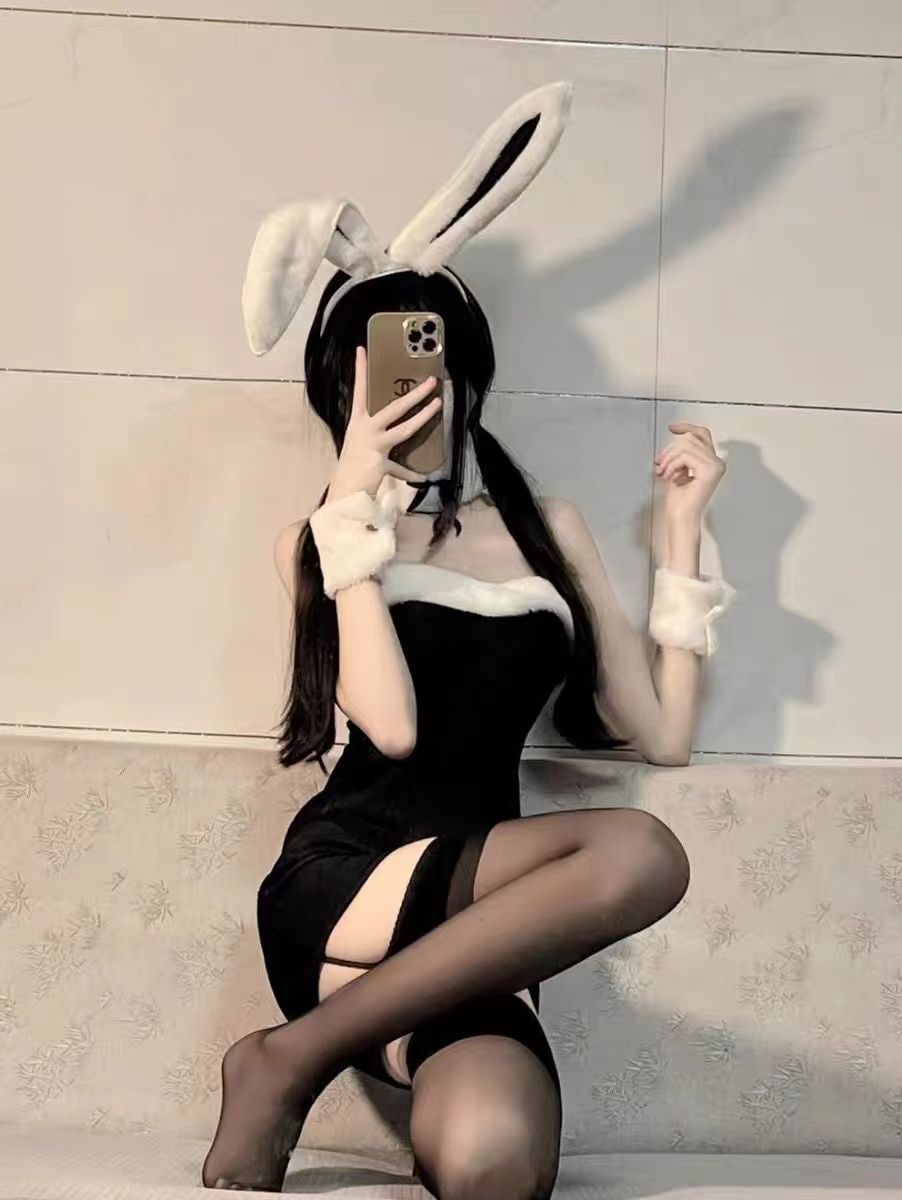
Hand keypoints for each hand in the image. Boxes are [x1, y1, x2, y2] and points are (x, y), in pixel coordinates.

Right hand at [326, 346, 440, 501]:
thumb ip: (382, 445)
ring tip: (437, 404)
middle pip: (394, 407)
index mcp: (357, 423)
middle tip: (430, 381)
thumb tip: (402, 448)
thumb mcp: (363, 449)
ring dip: (423, 415)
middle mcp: (364, 428)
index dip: (360, 370)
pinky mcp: (380, 459)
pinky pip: (402, 467)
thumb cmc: (351, 469)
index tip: (362, 350)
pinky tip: (423, 476)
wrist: (343, 491)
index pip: (359, 391)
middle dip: (414, 394)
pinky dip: (412, 473)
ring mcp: (373, 443)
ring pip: (404, 427)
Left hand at [654, 422, 725, 525]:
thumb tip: (672, 443)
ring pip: (686, 446)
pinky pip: (685, 456)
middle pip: (691, 438)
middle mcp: (717, 463)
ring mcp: (715, 466)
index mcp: (711, 462)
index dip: (686, 427)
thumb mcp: (676, 471)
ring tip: (664, 473)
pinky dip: (672, 465)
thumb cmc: (679, 502)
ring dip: (669, 459)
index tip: (672, 428)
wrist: (681, 518)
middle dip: (670, 450)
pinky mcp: (710, 470)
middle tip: (660, 464)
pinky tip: (669, 476)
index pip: (701, 435)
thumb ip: (678, 455)